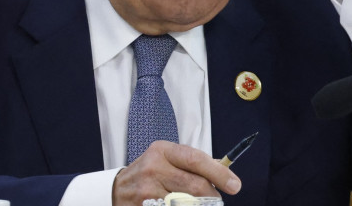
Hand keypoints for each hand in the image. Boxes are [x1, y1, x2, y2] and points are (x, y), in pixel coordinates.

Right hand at [112, 141, 240, 205]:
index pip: (196, 159)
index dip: (219, 173)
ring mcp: (147, 191)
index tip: (234, 185)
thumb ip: (192, 164)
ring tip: (197, 203)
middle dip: (212, 195)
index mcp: (162, 151)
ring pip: (187, 204)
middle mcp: (153, 168)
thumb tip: (224, 172)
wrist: (117, 190)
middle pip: (195, 186)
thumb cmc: (149, 173)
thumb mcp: (166, 159)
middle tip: (216, 199)